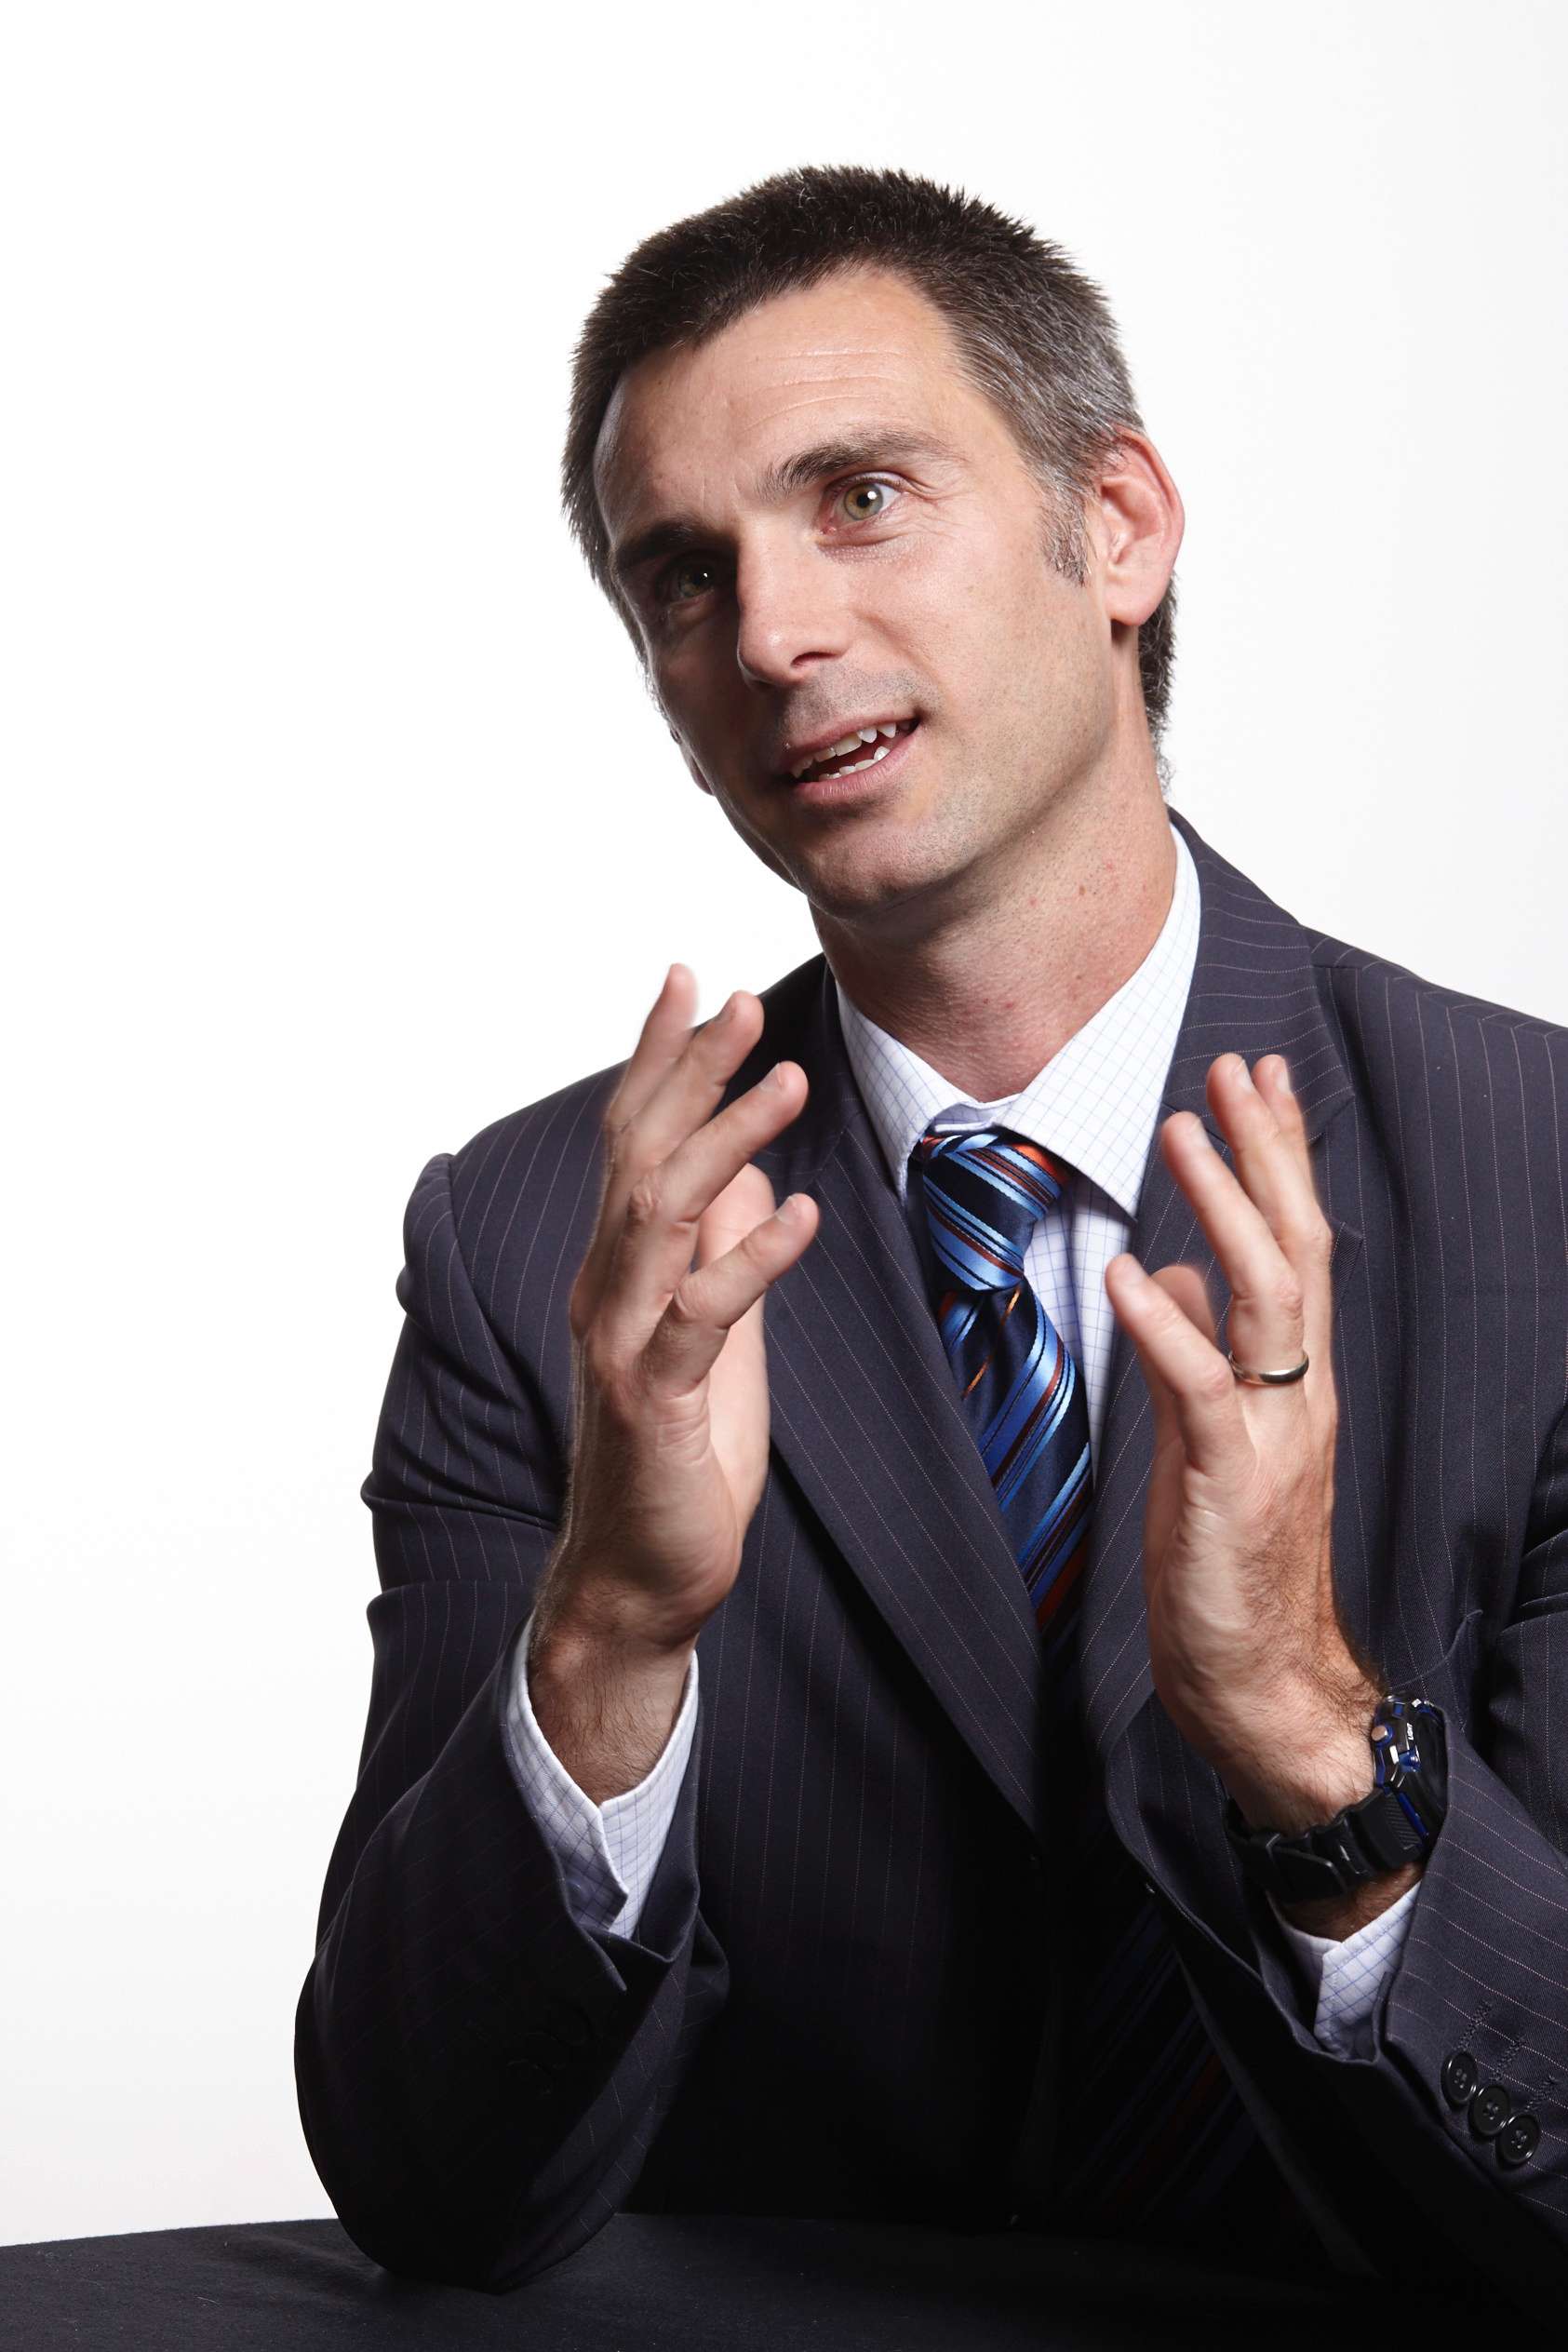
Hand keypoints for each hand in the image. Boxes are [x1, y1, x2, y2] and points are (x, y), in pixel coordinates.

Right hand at [546, 965, 818, 1657]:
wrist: (636, 1576)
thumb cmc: (678, 1454)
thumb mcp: (710, 1334)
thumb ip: (714, 1252)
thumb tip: (743, 1173)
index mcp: (619, 1266)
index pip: (632, 1138)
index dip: (660, 1058)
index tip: (692, 982)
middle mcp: (605, 1288)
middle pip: (638, 1153)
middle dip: (688, 1071)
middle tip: (738, 1000)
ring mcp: (622, 1341)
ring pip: (661, 1214)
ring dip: (725, 1140)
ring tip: (788, 1082)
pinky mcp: (655, 1398)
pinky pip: (701, 1314)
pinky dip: (752, 1258)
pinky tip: (799, 1213)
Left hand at [1103, 1053, 1380, 1820]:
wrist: (1264, 1683)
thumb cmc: (1232, 1565)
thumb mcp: (1209, 1440)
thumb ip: (1200, 1354)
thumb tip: (1175, 1274)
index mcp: (1295, 1380)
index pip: (1294, 1246)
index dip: (1277, 1160)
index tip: (1256, 1080)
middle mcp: (1299, 1393)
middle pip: (1294, 1248)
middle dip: (1264, 1152)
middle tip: (1232, 1068)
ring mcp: (1272, 1436)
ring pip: (1263, 1297)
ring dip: (1222, 1206)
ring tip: (1181, 1130)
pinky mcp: (1230, 1484)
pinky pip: (1202, 1387)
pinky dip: (1166, 1323)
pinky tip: (1131, 1268)